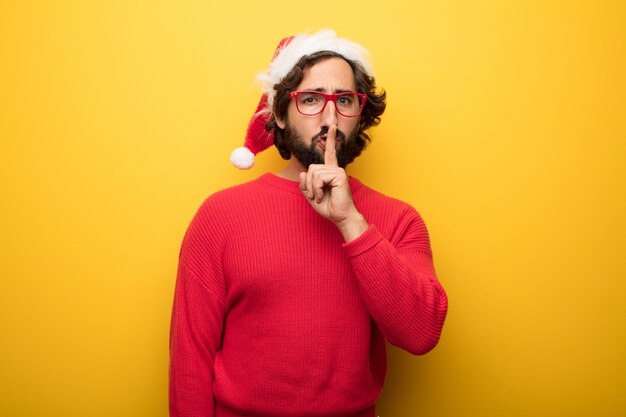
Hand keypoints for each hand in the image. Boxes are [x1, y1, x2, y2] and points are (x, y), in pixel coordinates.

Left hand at [299, 125, 368, 241]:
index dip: (330, 140)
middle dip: (309, 184)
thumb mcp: (311, 195)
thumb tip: (303, 173)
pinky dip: (317, 189)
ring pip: (314, 173)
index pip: (329, 153)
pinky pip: (319, 178)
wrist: (340, 217)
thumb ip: (305, 184)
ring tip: (320, 197)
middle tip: (316, 196)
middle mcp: (335, 169)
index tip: (333, 126)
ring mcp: (337, 171)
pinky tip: (323, 195)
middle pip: (311, 169)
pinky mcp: (339, 175)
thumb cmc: (328, 207)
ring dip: (313, 188)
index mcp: (330, 172)